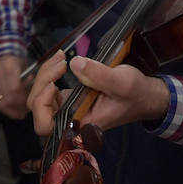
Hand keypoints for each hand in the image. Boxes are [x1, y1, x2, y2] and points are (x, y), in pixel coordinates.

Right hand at [0, 54, 29, 119]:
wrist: (3, 56)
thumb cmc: (17, 64)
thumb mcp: (27, 68)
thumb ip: (29, 83)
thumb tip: (31, 101)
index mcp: (9, 66)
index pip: (15, 89)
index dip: (22, 101)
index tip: (28, 107)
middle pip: (6, 97)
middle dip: (16, 109)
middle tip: (23, 113)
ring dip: (9, 111)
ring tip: (17, 113)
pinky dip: (2, 108)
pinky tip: (9, 110)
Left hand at [26, 51, 168, 136]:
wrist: (145, 96)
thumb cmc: (136, 94)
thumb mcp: (121, 82)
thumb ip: (98, 75)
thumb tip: (74, 64)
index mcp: (81, 123)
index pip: (45, 125)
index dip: (41, 105)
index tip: (53, 84)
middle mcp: (71, 119)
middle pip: (37, 107)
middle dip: (43, 80)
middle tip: (61, 61)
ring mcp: (68, 109)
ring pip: (40, 96)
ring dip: (46, 74)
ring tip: (61, 57)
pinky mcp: (70, 99)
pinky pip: (49, 89)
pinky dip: (51, 73)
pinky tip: (62, 60)